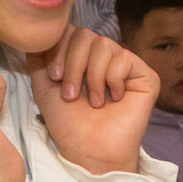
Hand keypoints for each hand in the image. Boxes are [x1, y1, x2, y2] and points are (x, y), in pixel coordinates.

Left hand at [29, 27, 157, 175]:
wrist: (89, 150)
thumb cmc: (68, 123)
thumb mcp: (44, 87)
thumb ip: (39, 58)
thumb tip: (37, 33)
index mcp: (81, 56)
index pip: (69, 31)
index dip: (59, 49)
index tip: (54, 77)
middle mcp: (103, 56)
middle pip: (85, 34)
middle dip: (73, 64)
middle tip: (71, 94)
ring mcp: (124, 64)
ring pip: (103, 44)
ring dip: (92, 76)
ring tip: (93, 101)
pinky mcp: (145, 74)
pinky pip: (123, 58)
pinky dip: (113, 80)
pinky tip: (114, 99)